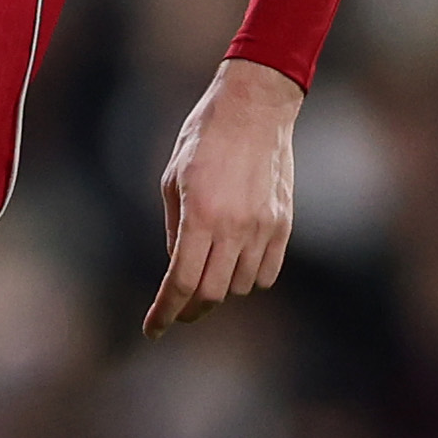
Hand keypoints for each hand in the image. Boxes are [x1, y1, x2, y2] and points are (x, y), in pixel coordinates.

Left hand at [144, 57, 301, 338]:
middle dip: (190, 309)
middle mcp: (233, 227)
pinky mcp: (284, 224)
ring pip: (240, 287)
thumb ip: (174, 229)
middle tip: (178, 310)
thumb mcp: (172, 180)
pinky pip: (267, 273)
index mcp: (199, 215)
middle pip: (211, 293)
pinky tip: (235, 266)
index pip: (181, 282)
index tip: (153, 329)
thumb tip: (177, 266)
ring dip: (219, 290)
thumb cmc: (204, 138)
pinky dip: (248, 279)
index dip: (165, 312)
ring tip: (207, 275)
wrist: (255, 108)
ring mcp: (263, 227)